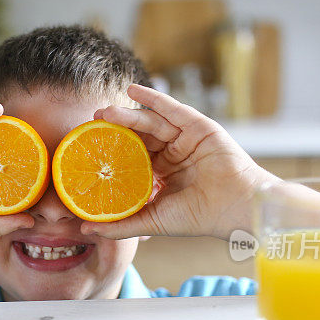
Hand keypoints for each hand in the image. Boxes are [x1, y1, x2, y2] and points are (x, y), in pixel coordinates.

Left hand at [83, 84, 278, 239]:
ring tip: (105, 112)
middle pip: (139, 137)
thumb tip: (85, 229)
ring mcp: (186, 139)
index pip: (132, 159)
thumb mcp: (151, 221)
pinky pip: (172, 108)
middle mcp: (173, 155)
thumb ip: (120, 225)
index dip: (111, 152)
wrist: (234, 208)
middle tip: (91, 123)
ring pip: (151, 123)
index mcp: (163, 175)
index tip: (87, 147)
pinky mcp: (199, 126)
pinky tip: (132, 89)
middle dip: (115, 129)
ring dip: (128, 116)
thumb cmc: (198, 217)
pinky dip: (153, 98)